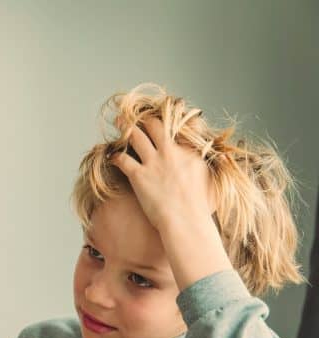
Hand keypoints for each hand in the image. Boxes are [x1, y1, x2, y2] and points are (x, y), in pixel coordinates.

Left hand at [111, 116, 212, 232]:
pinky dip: (115, 155)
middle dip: (143, 118)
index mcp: (190, 152)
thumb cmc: (202, 208)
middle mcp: (171, 152)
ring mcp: (154, 163)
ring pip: (135, 136)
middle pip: (154, 125)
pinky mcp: (139, 176)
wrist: (187, 221)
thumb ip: (216, 166)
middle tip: (134, 114)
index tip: (162, 119)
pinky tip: (112, 155)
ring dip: (125, 127)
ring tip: (119, 122)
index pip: (178, 128)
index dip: (169, 121)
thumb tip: (226, 156)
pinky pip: (122, 159)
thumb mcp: (215, 181)